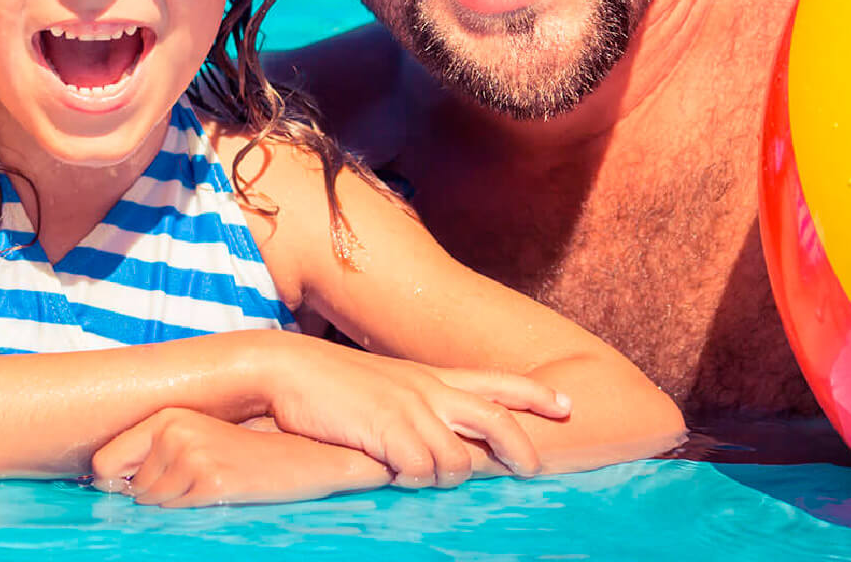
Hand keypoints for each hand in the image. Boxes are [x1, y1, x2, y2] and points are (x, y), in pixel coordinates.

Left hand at [92, 409, 390, 506]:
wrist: (302, 456)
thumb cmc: (246, 450)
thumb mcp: (196, 437)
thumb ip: (152, 451)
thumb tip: (104, 479)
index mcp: (166, 417)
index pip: (104, 462)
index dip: (111, 483)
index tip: (123, 488)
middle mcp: (173, 432)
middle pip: (130, 487)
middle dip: (151, 494)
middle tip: (190, 483)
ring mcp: (192, 456)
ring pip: (152, 501)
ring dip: (173, 503)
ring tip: (207, 484)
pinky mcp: (210, 481)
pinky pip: (177, 510)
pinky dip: (191, 508)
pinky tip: (217, 490)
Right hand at [263, 337, 571, 486]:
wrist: (284, 369)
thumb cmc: (327, 383)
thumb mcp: (383, 385)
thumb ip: (414, 403)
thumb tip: (437, 437)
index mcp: (429, 376)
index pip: (496, 381)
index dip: (535, 394)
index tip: (567, 406)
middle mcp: (427, 389)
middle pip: (497, 419)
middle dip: (523, 449)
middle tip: (533, 471)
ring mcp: (409, 409)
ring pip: (458, 461)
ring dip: (444, 477)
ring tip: (418, 475)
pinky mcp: (387, 430)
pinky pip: (419, 471)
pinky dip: (412, 481)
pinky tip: (392, 474)